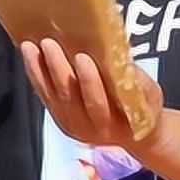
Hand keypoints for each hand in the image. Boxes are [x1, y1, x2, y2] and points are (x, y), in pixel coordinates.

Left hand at [21, 38, 162, 149]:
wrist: (135, 135)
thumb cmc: (144, 109)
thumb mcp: (150, 97)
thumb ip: (137, 82)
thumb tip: (119, 56)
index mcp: (113, 125)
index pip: (97, 103)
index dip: (89, 81)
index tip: (83, 57)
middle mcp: (87, 129)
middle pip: (68, 98)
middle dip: (57, 69)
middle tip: (50, 43)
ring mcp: (70, 124)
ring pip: (51, 96)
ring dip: (39, 70)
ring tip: (30, 46)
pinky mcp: (59, 117)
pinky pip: (44, 95)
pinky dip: (36, 75)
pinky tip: (30, 56)